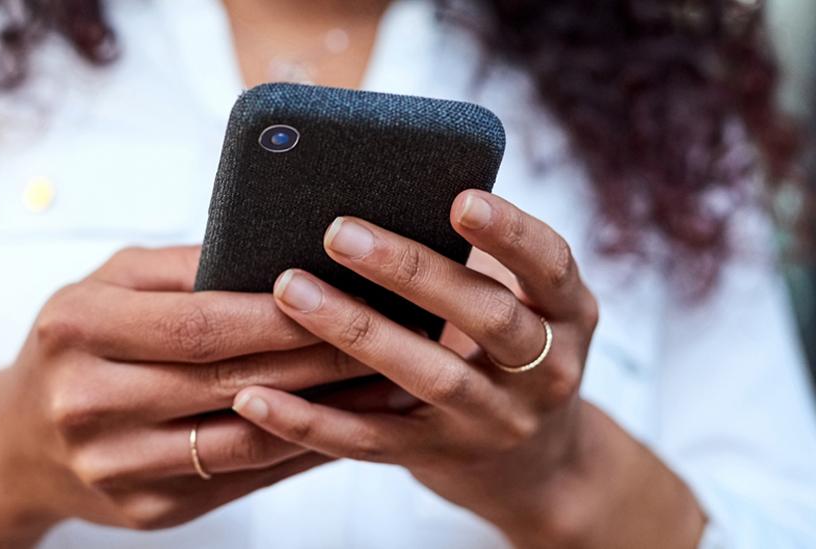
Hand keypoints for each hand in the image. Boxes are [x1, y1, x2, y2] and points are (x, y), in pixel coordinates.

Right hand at [0, 245, 391, 531]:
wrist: (17, 442)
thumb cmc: (76, 344)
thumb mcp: (108, 284)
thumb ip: (184, 268)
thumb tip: (279, 258)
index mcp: (79, 328)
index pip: (200, 323)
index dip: (280, 315)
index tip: (346, 295)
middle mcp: (89, 402)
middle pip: (229, 381)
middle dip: (319, 359)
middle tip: (386, 336)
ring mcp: (116, 467)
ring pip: (245, 442)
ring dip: (325, 415)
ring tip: (385, 386)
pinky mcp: (146, 510)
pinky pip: (240, 480)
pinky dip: (296, 452)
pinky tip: (341, 428)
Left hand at [230, 191, 703, 547]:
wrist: (535, 466)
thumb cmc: (507, 354)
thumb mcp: (517, 305)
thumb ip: (470, 263)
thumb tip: (377, 189)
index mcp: (568, 316)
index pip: (551, 267)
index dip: (510, 233)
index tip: (460, 199)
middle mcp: (546, 372)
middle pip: (486, 317)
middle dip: (413, 272)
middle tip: (340, 232)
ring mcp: (494, 423)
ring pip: (429, 377)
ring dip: (356, 332)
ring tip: (291, 290)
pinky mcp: (439, 459)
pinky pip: (370, 443)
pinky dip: (310, 420)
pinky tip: (256, 397)